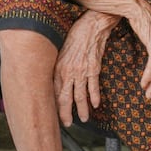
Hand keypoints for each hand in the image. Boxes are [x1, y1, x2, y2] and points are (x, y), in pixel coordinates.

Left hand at [54, 12, 118, 126]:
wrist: (91, 26)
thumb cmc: (75, 36)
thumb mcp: (61, 51)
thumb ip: (58, 67)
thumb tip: (55, 80)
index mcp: (57, 68)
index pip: (54, 92)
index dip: (55, 106)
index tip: (56, 115)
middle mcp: (67, 72)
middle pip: (65, 98)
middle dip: (66, 113)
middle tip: (67, 124)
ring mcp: (81, 71)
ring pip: (80, 95)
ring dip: (82, 109)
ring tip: (84, 118)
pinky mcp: (93, 68)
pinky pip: (93, 86)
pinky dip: (95, 97)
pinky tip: (95, 104)